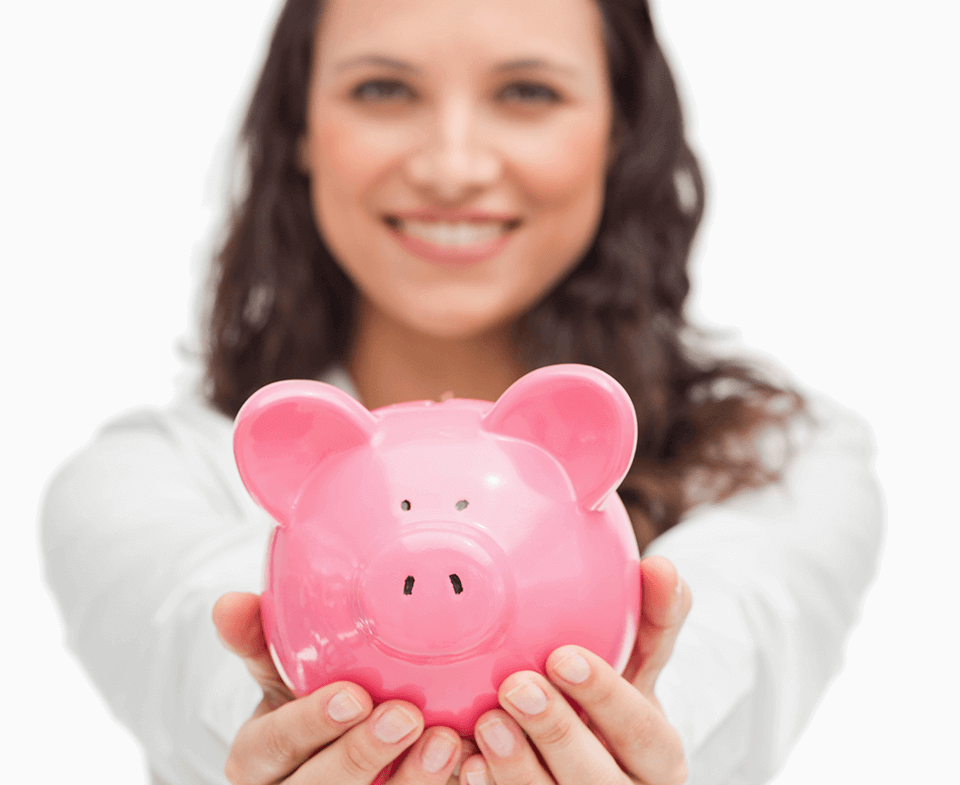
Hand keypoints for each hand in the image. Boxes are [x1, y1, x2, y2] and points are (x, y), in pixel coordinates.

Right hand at [212, 592, 473, 784]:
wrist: (331, 747)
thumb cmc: (306, 701)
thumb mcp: (279, 672)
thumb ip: (259, 639)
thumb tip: (229, 602)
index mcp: (256, 758)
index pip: (271, 746)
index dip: (310, 725)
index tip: (354, 695)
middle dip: (361, 757)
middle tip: (407, 715)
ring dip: (409, 782)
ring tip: (448, 741)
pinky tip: (466, 765)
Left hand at [460, 555, 690, 783]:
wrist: (592, 754)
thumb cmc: (613, 698)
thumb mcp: (640, 662)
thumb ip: (655, 618)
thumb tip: (661, 566)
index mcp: (659, 757)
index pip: (643, 732)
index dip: (606, 697)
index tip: (562, 656)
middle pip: (599, 780)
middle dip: (556, 733)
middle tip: (516, 686)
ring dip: (516, 767)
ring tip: (486, 721)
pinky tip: (464, 764)